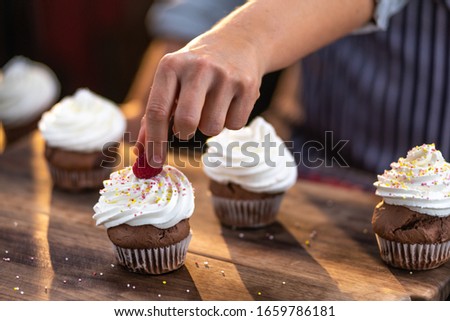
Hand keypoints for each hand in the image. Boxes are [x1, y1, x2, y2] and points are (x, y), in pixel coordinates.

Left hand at [136, 30, 263, 165]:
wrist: (238, 43)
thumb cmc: (195, 71)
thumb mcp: (172, 81)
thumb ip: (155, 115)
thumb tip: (143, 154)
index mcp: (171, 65)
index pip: (157, 111)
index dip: (155, 141)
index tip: (154, 163)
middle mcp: (198, 68)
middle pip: (186, 122)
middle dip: (184, 133)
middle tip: (186, 128)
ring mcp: (226, 76)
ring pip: (212, 128)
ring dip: (209, 126)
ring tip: (212, 106)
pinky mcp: (248, 86)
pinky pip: (235, 125)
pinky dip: (230, 122)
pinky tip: (230, 102)